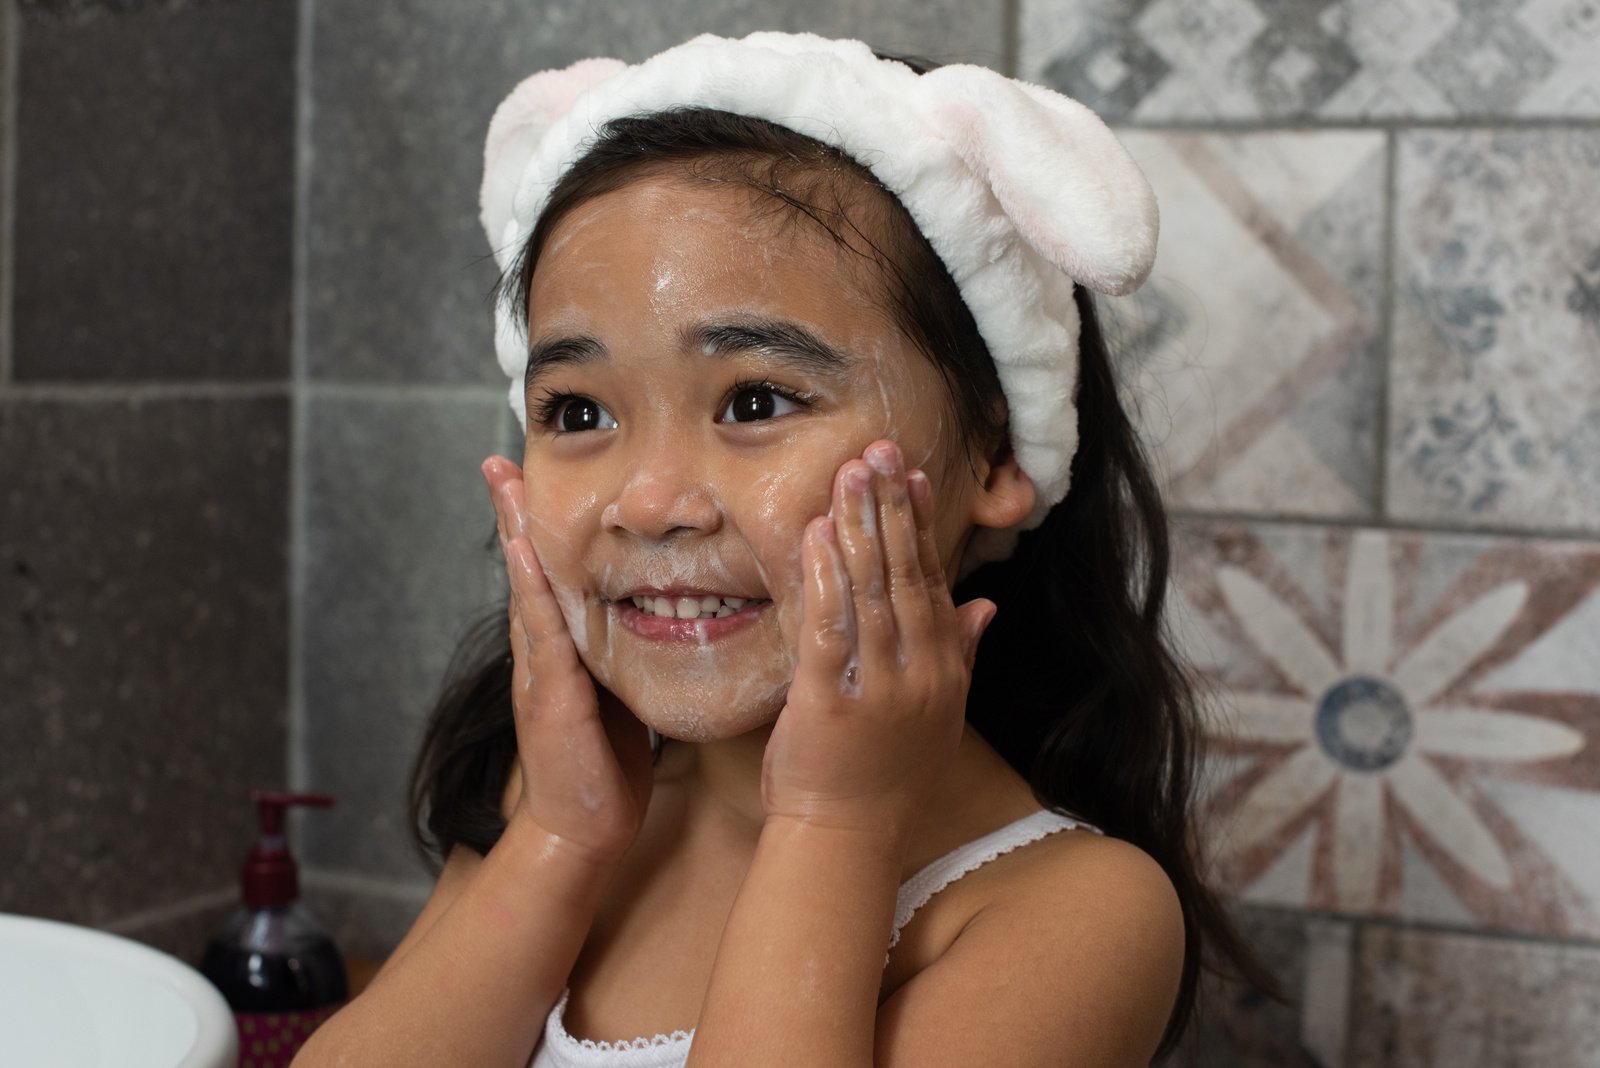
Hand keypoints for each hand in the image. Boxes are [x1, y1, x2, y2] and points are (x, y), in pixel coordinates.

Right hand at [482, 457, 653, 864]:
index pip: (548, 576)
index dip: (536, 528)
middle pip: (525, 570)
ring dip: (514, 534)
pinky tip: (525, 553)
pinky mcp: (550, 696)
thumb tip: (662, 618)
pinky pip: (542, 634)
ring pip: (525, 590)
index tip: (527, 479)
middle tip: (498, 460)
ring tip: (504, 484)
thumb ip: (626, 654)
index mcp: (561, 650)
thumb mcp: (621, 694)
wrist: (583, 830)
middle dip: (512, 514)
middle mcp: (543, 653)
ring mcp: (540, 672)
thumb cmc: (606, 767)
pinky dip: (532, 591)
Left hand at [760, 440, 995, 840]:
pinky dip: (825, 578)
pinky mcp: (832, 702)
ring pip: (872, 592)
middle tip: (878, 450)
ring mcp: (879, 687)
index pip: (933, 582)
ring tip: (849, 473)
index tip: (910, 475)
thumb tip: (985, 604)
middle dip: (890, 508)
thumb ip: (961, 655)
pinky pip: (831, 628)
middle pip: (905, 575)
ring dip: (859, 527)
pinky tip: (817, 535)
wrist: (846, 840)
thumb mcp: (937, 715)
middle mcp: (920, 673)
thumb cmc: (883, 779)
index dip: (921, 526)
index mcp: (943, 671)